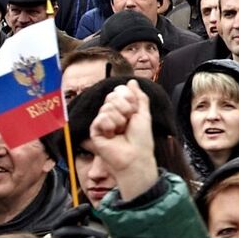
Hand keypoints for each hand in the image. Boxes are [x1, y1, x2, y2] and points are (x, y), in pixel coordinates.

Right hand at [85, 82, 161, 201]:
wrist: (136, 156)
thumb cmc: (141, 139)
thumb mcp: (144, 113)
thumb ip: (139, 96)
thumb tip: (131, 81)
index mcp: (123, 110)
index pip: (118, 92)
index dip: (128, 97)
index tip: (134, 109)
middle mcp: (111, 115)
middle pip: (111, 97)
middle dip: (124, 107)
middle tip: (128, 120)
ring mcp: (102, 123)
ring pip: (106, 107)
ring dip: (119, 118)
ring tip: (121, 130)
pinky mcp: (95, 132)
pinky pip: (100, 118)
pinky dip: (109, 125)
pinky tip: (112, 134)